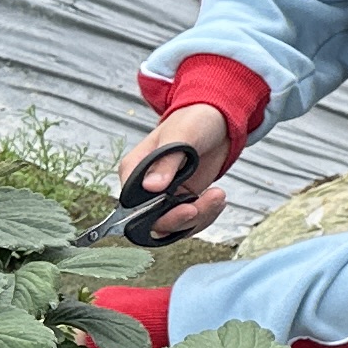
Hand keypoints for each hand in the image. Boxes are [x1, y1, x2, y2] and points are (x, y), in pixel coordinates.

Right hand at [117, 104, 235, 243]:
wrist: (217, 122)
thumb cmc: (193, 121)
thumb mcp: (180, 136)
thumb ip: (166, 161)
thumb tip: (152, 186)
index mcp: (135, 169)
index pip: (130, 204)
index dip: (150, 214)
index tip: (180, 209)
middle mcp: (145, 188)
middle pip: (151, 221)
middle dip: (177, 220)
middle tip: (197, 208)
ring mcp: (165, 196)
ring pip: (173, 226)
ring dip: (198, 218)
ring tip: (217, 196)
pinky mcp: (183, 200)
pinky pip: (190, 221)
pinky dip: (206, 216)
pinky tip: (217, 198)